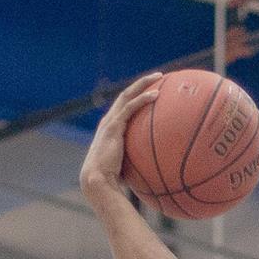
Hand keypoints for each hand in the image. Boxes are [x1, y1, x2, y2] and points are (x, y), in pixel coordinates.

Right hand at [80, 72, 162, 199]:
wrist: (98, 181)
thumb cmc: (113, 180)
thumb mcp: (128, 166)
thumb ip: (138, 160)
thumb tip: (158, 169)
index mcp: (112, 127)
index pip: (125, 105)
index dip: (138, 95)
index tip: (152, 90)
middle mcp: (109, 120)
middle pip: (126, 94)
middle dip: (142, 83)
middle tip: (159, 76)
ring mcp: (111, 122)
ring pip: (128, 95)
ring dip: (144, 84)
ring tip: (160, 77)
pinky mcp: (114, 127)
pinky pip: (131, 108)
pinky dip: (143, 99)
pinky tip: (156, 95)